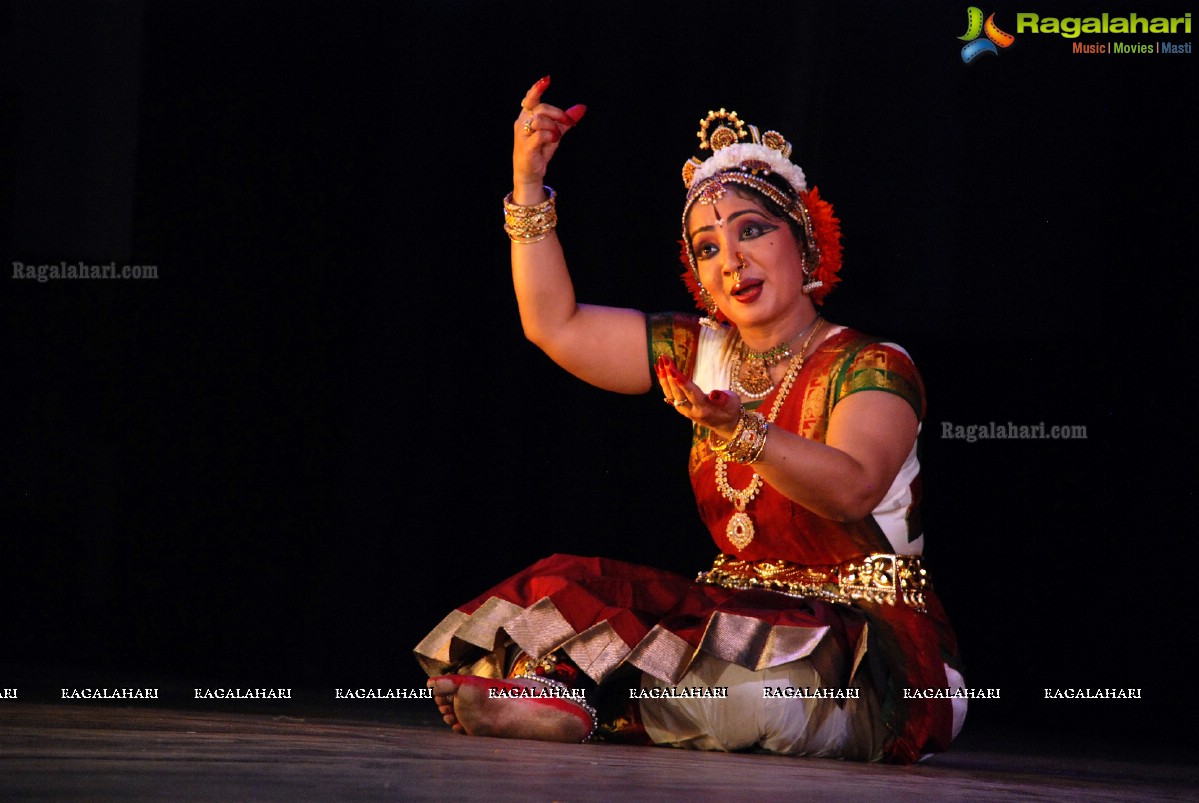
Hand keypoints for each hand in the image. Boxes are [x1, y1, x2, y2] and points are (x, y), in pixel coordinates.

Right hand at [513, 76, 586, 200]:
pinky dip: (551, 136)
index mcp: (527, 116)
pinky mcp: (526, 147)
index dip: (537, 88)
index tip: (547, 80)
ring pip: (539, 120)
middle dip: (558, 113)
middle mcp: (522, 123)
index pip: (530, 98)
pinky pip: (540, 135)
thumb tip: (582, 107)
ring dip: (554, 126)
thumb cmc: (540, 150)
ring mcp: (522, 135)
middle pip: (540, 108)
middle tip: (569, 122)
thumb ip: (566, 120)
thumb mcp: (555, 132)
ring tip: (557, 136)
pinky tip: (554, 140)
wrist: (530, 172)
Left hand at [656, 356, 741, 438]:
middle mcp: (691, 411)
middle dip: (669, 375)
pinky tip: (659, 370)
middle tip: (664, 359)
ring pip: (670, 394)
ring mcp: (684, 410)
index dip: (681, 382)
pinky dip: (663, 382)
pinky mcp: (681, 407)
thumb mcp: (732, 403)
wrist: (725, 425)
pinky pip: (669, 394)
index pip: (691, 393)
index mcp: (704, 409)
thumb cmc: (731, 410)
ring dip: (664, 378)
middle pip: (677, 393)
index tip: (672, 371)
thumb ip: (723, 398)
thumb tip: (714, 394)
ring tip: (659, 362)